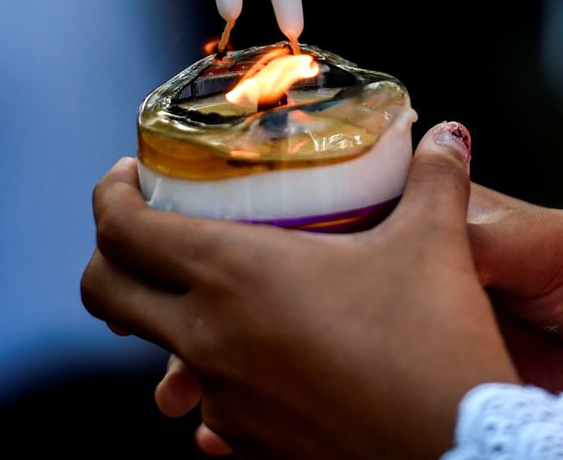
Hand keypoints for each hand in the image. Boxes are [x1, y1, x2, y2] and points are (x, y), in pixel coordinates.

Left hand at [80, 122, 517, 459]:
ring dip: (163, 314)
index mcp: (234, 271)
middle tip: (145, 229)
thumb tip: (449, 135)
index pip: (121, 228)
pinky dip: (217, 366)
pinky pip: (206, 396)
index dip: (109, 194)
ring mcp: (221, 395)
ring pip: (154, 347)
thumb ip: (435, 179)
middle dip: (108, 255)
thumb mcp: (435, 246)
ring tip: (217, 292)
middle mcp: (208, 334)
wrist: (458, 450)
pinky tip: (269, 351)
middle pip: (104, 291)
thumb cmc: (434, 342)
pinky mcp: (244, 439)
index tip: (129, 177)